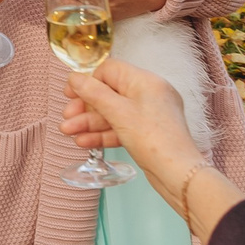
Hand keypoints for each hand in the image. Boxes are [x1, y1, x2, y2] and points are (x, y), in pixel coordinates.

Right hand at [62, 59, 242, 236]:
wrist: (177, 174)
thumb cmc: (153, 138)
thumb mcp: (118, 112)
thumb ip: (94, 93)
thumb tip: (74, 77)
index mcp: (146, 81)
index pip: (110, 70)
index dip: (88, 80)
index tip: (69, 94)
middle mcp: (148, 95)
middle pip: (109, 93)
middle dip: (85, 107)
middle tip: (67, 118)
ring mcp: (148, 116)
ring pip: (112, 114)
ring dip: (89, 122)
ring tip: (68, 133)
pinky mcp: (146, 134)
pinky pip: (120, 128)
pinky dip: (102, 134)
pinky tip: (84, 142)